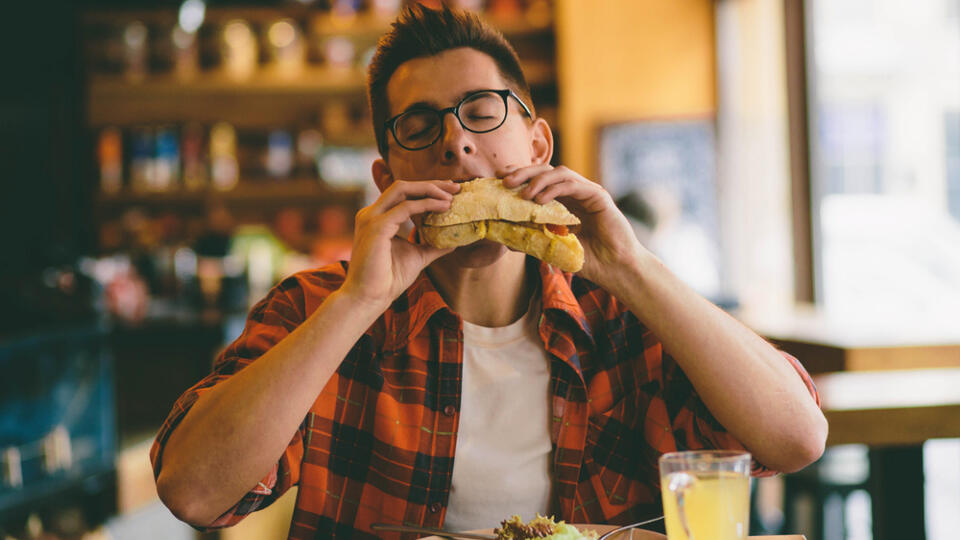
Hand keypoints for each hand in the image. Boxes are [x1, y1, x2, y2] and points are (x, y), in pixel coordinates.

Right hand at [340, 180, 459, 308]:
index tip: (451, 192)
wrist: (369, 298)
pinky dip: (426, 204)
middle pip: (403, 186)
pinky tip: (443, 207)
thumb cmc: (388, 280)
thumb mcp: (417, 256)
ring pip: (403, 190)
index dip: (427, 189)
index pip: (403, 194)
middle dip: (431, 184)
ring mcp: (372, 218)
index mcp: (378, 218)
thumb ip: (432, 245)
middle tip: (455, 188)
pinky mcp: (376, 227)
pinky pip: (405, 207)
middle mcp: (372, 213)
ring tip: (451, 197)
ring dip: (429, 190)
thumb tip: (453, 240)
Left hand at [500, 165, 643, 286]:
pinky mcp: (598, 195)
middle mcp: (575, 193)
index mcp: (564, 201)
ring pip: (559, 172)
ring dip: (538, 180)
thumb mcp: (553, 249)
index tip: (499, 179)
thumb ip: (534, 240)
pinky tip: (539, 200)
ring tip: (523, 194)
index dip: (519, 176)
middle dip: (524, 173)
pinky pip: (573, 184)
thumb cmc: (588, 261)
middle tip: (505, 181)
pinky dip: (554, 189)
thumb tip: (506, 240)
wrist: (614, 270)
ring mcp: (587, 192)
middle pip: (546, 171)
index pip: (539, 181)